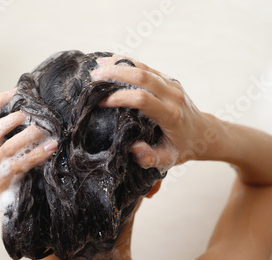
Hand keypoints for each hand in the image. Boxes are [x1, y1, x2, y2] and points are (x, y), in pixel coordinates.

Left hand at [0, 89, 57, 207]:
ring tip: (30, 112)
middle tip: (46, 127)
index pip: (20, 165)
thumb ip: (25, 196)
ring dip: (13, 119)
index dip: (37, 155)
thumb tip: (50, 187)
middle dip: (29, 135)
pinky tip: (13, 93)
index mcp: (2, 179)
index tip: (53, 145)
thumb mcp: (9, 201)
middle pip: (9, 146)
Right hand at [91, 55, 220, 171]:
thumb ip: (150, 158)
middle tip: (93, 77)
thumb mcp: (167, 161)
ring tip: (97, 67)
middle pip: (142, 76)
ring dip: (119, 65)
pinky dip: (127, 62)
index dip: (119, 97)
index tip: (100, 101)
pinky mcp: (168, 79)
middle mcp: (173, 95)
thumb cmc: (182, 148)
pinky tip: (110, 61)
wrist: (204, 134)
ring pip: (144, 68)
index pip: (142, 99)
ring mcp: (171, 84)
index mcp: (171, 115)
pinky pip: (146, 67)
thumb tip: (133, 148)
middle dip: (115, 74)